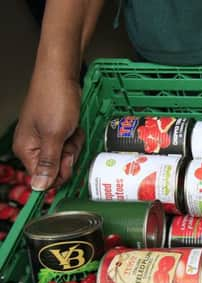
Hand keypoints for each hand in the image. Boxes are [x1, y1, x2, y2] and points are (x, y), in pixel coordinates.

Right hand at [13, 72, 83, 190]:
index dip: (61, 172)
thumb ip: (49, 163)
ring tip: (71, 128)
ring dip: (74, 144)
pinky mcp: (56, 132)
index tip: (68, 158)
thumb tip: (40, 187)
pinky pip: (70, 144)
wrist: (61, 75)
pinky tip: (73, 125)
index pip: (44, 179)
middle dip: (69, 155)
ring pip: (66, 156)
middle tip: (69, 138)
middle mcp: (33, 147)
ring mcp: (45, 139)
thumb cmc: (55, 100)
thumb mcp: (55, 135)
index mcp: (27, 150)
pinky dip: (75, 136)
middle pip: (58, 168)